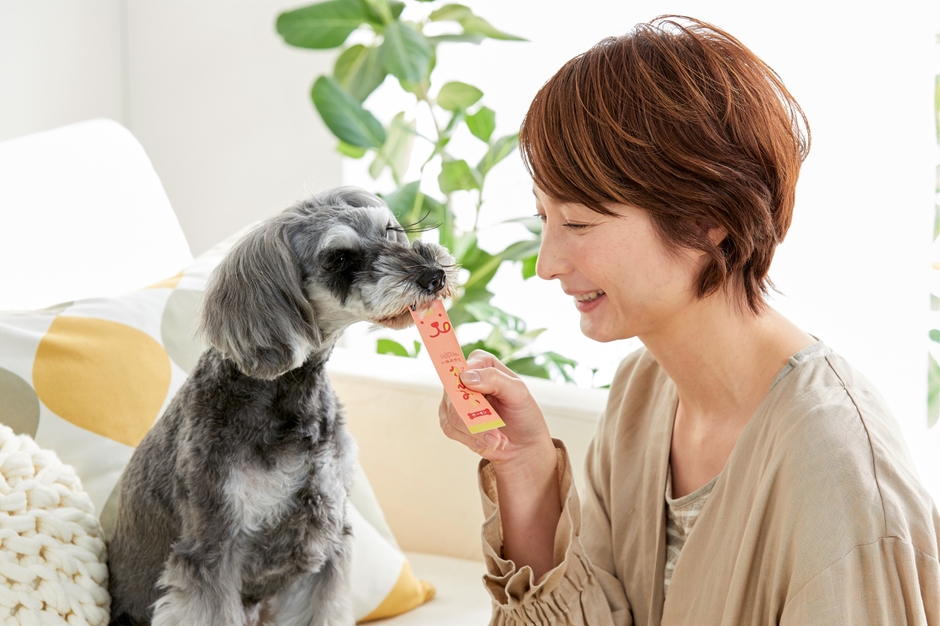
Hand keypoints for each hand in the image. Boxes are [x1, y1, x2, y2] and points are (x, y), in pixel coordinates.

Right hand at [438, 350, 554, 466]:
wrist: (524, 444)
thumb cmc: (523, 414)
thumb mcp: (518, 393)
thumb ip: (494, 379)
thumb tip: (466, 377)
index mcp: (482, 363)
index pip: (463, 368)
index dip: (467, 386)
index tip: (482, 402)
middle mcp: (464, 379)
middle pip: (454, 395)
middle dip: (476, 419)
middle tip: (497, 434)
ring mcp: (455, 400)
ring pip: (452, 415)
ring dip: (477, 433)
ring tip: (498, 439)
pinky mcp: (451, 419)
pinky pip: (450, 429)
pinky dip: (472, 439)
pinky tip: (488, 441)